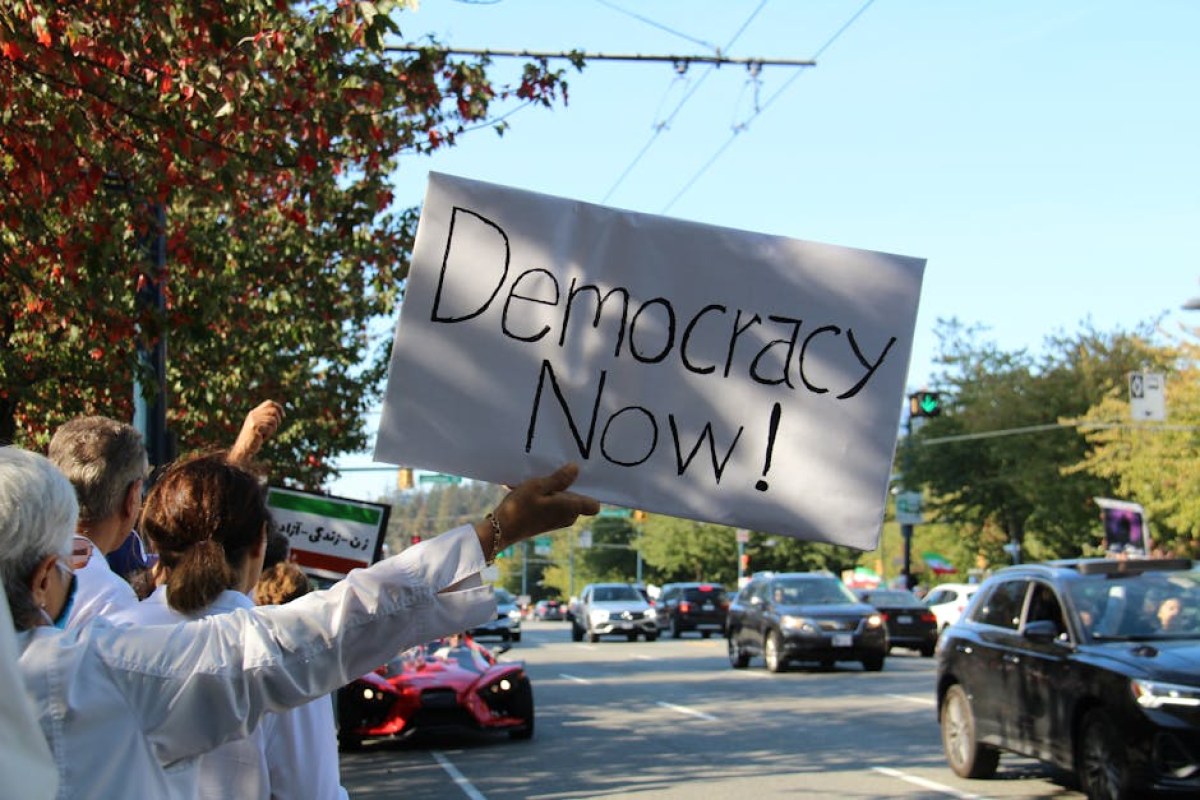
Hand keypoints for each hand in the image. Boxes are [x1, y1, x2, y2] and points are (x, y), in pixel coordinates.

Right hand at [229, 400, 284, 464]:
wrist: (243, 449)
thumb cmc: (254, 439)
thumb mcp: (260, 426)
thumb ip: (266, 418)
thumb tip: (279, 411)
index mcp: (254, 412)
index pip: (269, 403)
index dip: (279, 407)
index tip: (283, 416)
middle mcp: (253, 414)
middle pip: (274, 411)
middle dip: (278, 420)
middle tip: (273, 429)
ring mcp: (254, 420)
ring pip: (273, 420)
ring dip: (273, 429)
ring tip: (265, 435)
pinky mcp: (255, 426)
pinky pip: (270, 427)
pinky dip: (269, 434)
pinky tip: (262, 438)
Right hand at [476, 464, 598, 558]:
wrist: (501, 529)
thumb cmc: (520, 507)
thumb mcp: (538, 486)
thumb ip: (559, 479)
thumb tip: (576, 468)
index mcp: (571, 509)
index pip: (594, 505)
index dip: (590, 491)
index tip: (580, 478)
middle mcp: (568, 517)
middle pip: (577, 498)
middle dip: (568, 486)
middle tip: (553, 472)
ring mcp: (558, 521)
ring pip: (563, 500)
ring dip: (553, 490)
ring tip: (537, 480)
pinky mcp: (547, 521)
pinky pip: (552, 505)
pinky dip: (544, 497)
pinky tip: (528, 489)